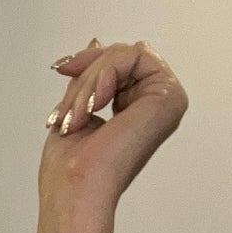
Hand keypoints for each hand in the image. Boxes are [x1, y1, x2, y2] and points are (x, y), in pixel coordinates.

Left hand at [42, 36, 187, 220]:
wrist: (74, 192)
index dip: (88, 61)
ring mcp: (167, 100)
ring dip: (91, 81)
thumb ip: (91, 77)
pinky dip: (105, 75)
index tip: (62, 69)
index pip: (117, 63)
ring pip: (126, 54)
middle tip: (70, 111)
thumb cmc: (68, 170)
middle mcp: (156, 104)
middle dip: (86, 75)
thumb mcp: (76, 107)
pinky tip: (95, 106)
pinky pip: (136, 55)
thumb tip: (97, 40)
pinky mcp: (170, 97)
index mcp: (138, 110)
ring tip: (79, 115)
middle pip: (121, 56)